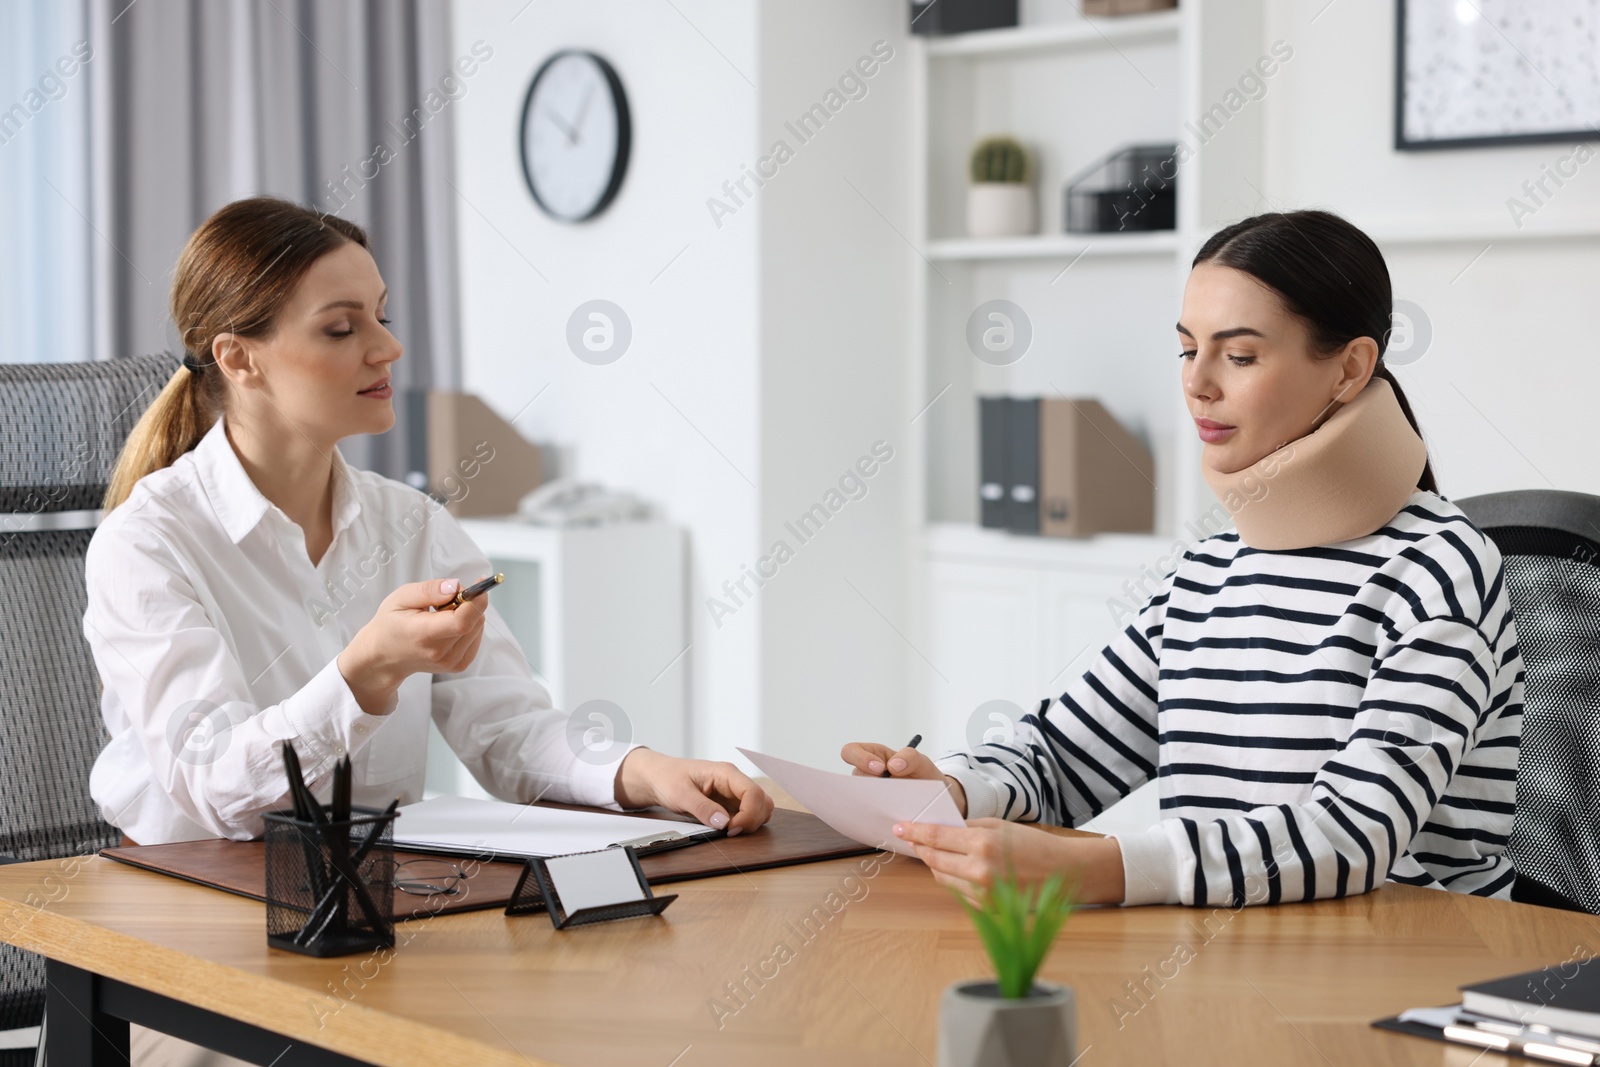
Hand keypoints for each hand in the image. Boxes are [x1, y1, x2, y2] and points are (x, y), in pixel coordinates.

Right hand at [337, 576, 490, 715]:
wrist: (384, 656)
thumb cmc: (390, 623)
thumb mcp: (401, 598)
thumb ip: (429, 590)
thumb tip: (455, 586)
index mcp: (423, 635)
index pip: (462, 622)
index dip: (476, 601)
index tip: (478, 583)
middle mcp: (440, 653)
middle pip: (474, 621)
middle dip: (468, 602)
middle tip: (444, 599)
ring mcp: (451, 662)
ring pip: (478, 627)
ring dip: (467, 614)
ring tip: (441, 615)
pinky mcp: (459, 665)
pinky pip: (476, 637)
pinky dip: (468, 625)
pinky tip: (448, 625)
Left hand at [612, 748, 774, 836]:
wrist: (656, 777)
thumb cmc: (667, 778)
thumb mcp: (680, 794)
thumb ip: (702, 808)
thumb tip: (724, 822)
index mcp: (725, 773)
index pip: (753, 792)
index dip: (749, 814)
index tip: (732, 829)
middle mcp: (734, 781)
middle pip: (762, 801)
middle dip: (752, 820)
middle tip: (731, 832)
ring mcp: (733, 792)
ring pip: (759, 808)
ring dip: (751, 822)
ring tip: (729, 831)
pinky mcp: (729, 803)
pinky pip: (747, 813)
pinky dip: (744, 824)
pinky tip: (727, 829)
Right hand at [840, 740, 968, 816]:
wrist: (935, 798)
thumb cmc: (924, 775)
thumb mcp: (922, 761)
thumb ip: (910, 757)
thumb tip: (893, 765)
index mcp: (874, 756)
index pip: (851, 751)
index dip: (859, 758)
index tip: (879, 768)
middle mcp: (867, 776)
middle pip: (853, 778)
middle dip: (868, 783)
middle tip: (885, 788)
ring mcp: (869, 795)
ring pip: (858, 798)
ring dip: (873, 801)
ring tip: (892, 803)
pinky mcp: (874, 812)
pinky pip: (866, 815)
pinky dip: (876, 815)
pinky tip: (891, 816)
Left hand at [892, 818, 1125, 906]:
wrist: (1062, 874)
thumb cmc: (1033, 845)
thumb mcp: (999, 826)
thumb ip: (967, 829)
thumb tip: (938, 829)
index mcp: (983, 844)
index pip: (936, 837)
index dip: (915, 831)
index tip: (900, 826)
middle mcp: (979, 871)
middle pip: (934, 859)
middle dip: (920, 848)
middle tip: (910, 838)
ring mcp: (982, 893)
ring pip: (942, 878)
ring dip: (934, 864)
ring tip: (933, 852)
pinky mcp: (986, 908)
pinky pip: (957, 892)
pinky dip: (952, 879)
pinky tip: (954, 868)